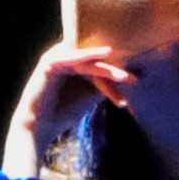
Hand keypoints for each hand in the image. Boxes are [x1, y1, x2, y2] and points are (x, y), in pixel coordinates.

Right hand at [2, 40, 132, 171]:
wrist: (40, 126)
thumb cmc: (65, 110)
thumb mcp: (91, 94)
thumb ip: (105, 82)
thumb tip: (131, 75)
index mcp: (73, 59)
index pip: (99, 61)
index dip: (118, 68)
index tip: (138, 78)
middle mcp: (64, 54)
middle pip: (95, 59)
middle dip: (116, 67)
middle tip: (135, 78)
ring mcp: (56, 56)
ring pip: (87, 61)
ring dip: (106, 68)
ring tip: (125, 77)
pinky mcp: (49, 62)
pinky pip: (73, 59)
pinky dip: (88, 56)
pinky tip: (105, 53)